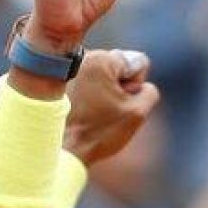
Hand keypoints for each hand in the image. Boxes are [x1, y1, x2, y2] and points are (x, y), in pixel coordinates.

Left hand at [64, 49, 159, 164]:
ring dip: (103, 92)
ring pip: (101, 75)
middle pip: (117, 67)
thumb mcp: (136, 114)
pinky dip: (88, 95)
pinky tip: (80, 112)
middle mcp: (82, 56)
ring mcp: (67, 67)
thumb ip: (149, 92)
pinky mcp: (58, 79)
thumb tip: (141, 85)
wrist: (59, 151)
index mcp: (101, 60)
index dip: (136, 86)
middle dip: (118, 87)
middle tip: (105, 110)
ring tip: (90, 113)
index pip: (138, 62)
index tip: (120, 102)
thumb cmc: (97, 133)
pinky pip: (86, 81)